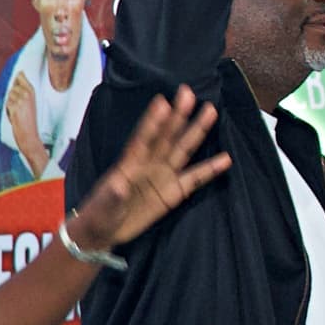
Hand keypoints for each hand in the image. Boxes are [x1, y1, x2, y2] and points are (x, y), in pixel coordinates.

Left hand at [64, 88, 228, 256]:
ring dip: (196, 131)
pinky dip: (210, 169)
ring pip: (183, 150)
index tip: (162, 102)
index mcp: (128, 165)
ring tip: (210, 111)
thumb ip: (112, 196)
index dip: (151, 122)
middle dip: (177, 116)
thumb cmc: (98, 215)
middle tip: (187, 93)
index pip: (142, 140)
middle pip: (166, 137)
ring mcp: (163, 176)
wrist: (104, 232)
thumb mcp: (102, 208)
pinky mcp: (173, 193)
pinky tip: (225, 159)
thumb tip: (119, 185)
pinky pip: (195, 179)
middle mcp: (148, 164)